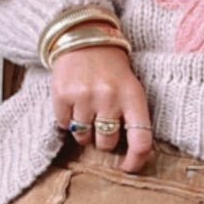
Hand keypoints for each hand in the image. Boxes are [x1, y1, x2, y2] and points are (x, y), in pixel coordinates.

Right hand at [51, 45, 154, 173]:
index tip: (128, 168)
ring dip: (84, 132)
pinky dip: (67, 120)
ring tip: (86, 110)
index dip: (136, 161)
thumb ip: (131, 116)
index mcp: (133, 97)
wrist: (83, 35)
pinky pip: (64, 125)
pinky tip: (73, 103)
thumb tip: (127, 155)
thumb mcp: (130, 86)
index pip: (141, 140)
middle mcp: (110, 97)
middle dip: (103, 139)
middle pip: (107, 143)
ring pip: (83, 138)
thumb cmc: (111, 68)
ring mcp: (84, 96)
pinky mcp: (62, 95)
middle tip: (101, 121)